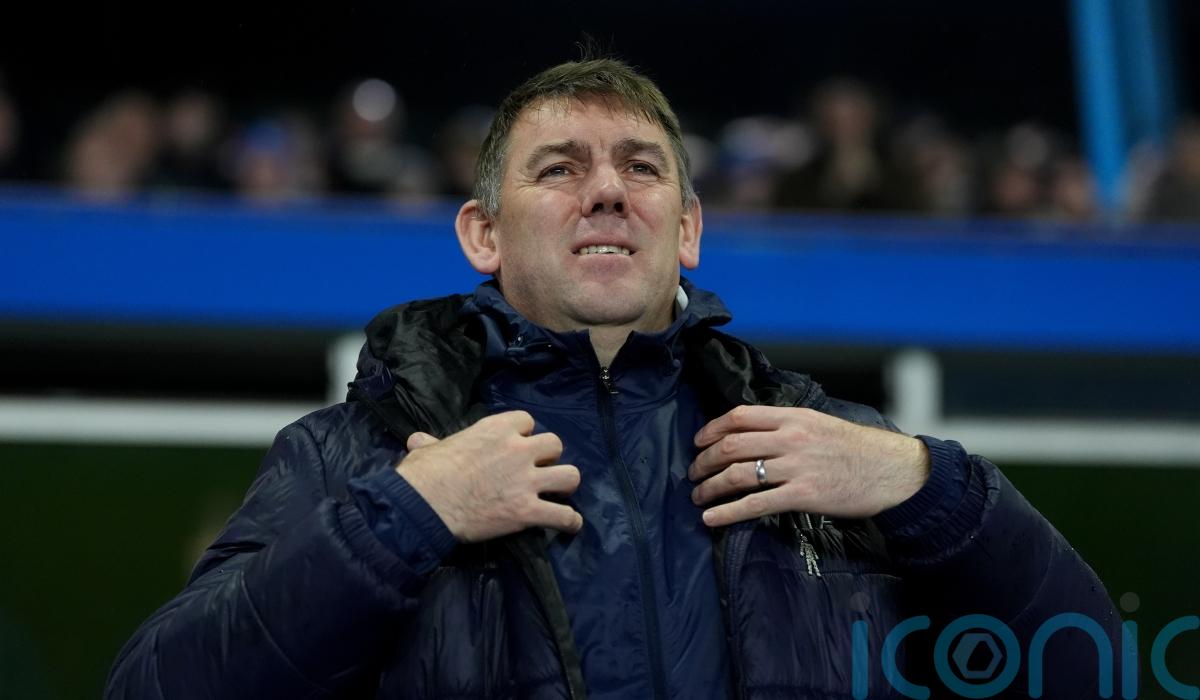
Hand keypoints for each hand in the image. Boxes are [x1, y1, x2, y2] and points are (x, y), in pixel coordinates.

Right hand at [397, 411, 582, 542]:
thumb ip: (431, 443)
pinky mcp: (527, 511)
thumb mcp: (427, 450)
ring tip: (558, 494)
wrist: (423, 507)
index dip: (523, 434)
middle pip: (554, 444)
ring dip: (565, 485)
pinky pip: (564, 515)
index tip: (515, 446)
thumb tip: (418, 440)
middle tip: (537, 471)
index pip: (527, 421)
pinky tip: (569, 525)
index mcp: (496, 429)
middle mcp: (518, 450)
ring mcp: (526, 481)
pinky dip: (569, 522)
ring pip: (570, 475)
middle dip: (548, 458)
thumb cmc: (424, 475)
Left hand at [688, 405, 928, 526]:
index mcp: (794, 416)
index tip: (698, 441)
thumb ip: (789, 425)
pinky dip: (728, 512)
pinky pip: (755, 504)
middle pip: (731, 445)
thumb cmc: (860, 450)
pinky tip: (711, 519)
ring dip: (710, 486)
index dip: (712, 429)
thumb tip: (756, 433)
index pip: (740, 416)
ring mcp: (796, 467)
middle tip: (693, 472)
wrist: (894, 471)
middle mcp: (791, 438)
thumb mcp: (822, 424)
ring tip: (698, 496)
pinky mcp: (803, 495)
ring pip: (737, 474)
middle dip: (704, 460)